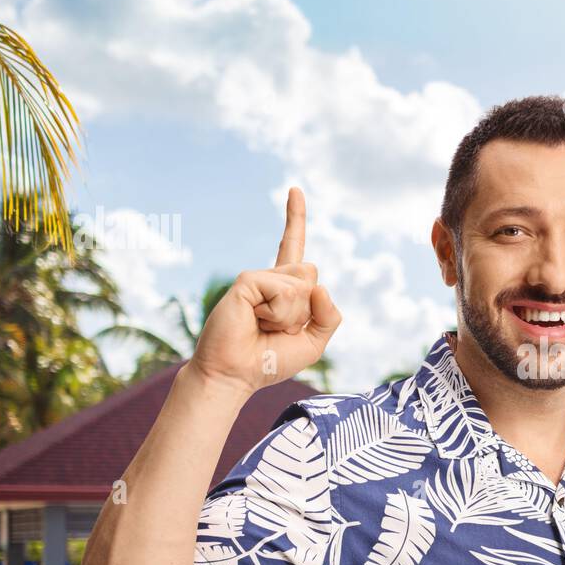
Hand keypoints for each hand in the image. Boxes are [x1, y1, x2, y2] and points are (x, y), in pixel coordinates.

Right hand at [189, 187, 341, 395]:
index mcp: (285, 289)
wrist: (235, 375)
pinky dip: (278, 313)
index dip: (295, 219)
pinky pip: (283, 291)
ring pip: (301, 285)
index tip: (294, 189)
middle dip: (306, 309)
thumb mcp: (314, 342)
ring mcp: (257, 278)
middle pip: (312, 275)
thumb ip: (329, 316)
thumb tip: (319, 283)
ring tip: (265, 326)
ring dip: (292, 315)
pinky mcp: (246, 281)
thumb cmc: (269, 361)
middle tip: (278, 328)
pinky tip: (256, 321)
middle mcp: (271, 278)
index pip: (294, 248)